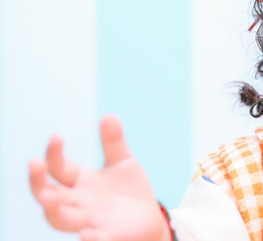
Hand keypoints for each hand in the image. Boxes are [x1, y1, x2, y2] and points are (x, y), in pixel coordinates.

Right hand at [29, 115, 169, 240]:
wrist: (148, 219)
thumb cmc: (128, 191)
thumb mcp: (123, 162)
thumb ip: (113, 142)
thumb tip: (109, 115)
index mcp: (80, 182)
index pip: (58, 168)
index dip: (53, 154)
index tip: (56, 137)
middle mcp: (79, 202)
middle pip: (49, 195)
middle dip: (38, 182)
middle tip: (33, 165)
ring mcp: (90, 221)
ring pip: (61, 220)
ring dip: (52, 210)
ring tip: (48, 197)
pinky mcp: (108, 236)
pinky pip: (94, 239)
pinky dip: (89, 238)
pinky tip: (87, 233)